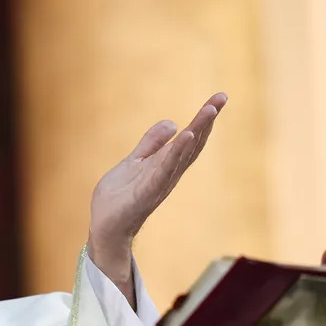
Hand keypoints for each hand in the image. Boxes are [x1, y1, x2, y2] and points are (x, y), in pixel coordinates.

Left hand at [88, 93, 226, 305]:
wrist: (105, 227)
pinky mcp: (146, 193)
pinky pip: (163, 171)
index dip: (204, 119)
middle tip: (221, 98)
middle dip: (206, 121)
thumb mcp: (135, 162)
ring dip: (197, 132)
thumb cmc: (119, 198)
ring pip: (182, 155)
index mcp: (166, 165)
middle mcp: (169, 174)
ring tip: (209, 111)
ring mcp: (159, 184)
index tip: (220, 98)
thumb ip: (151, 144)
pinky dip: (175, 153)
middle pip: (192, 144)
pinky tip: (185, 135)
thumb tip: (172, 122)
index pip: (190, 139)